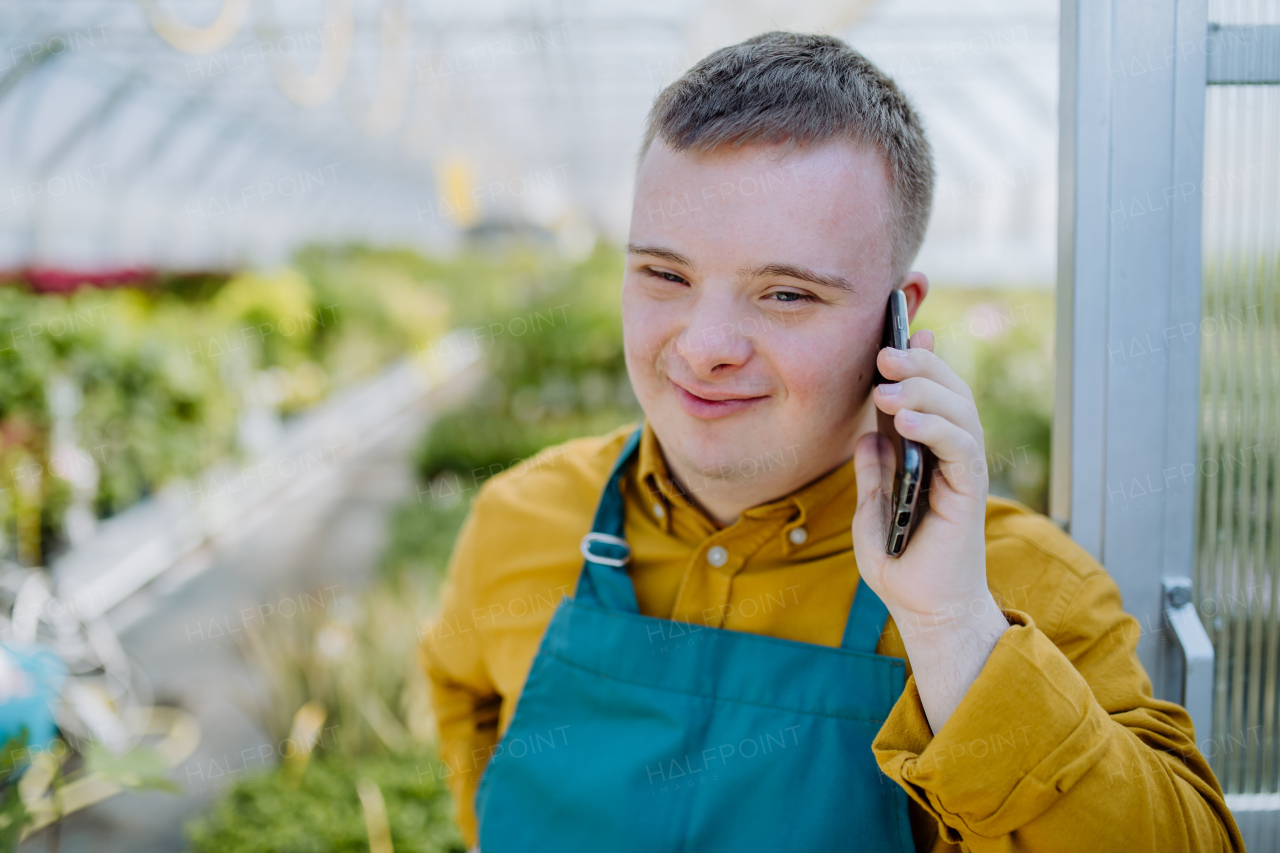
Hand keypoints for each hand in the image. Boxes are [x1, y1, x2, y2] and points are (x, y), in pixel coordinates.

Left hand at [851, 329, 1007, 731]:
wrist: (924, 610)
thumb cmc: (901, 566)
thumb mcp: (871, 511)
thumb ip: (874, 471)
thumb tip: (868, 433)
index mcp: (929, 455)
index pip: (929, 396)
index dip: (919, 361)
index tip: (898, 331)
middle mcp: (951, 456)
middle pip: (948, 392)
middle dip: (919, 363)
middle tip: (884, 350)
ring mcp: (964, 471)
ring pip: (958, 410)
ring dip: (924, 388)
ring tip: (887, 383)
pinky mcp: (970, 491)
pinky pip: (961, 445)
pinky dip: (934, 425)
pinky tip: (904, 416)